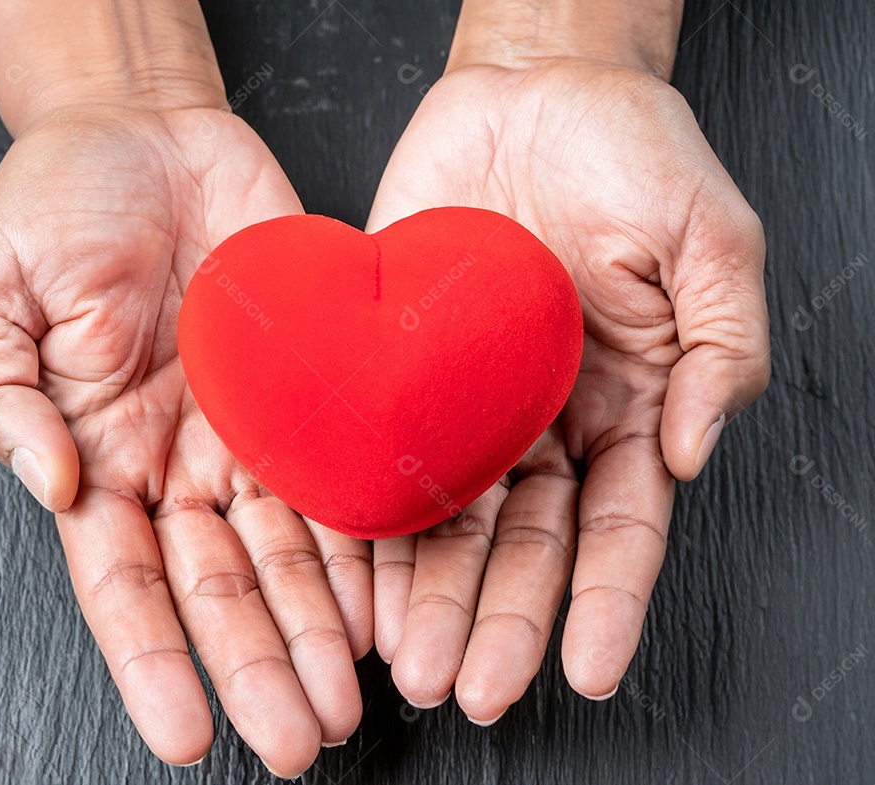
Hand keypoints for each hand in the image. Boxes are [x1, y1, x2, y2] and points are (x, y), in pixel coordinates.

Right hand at [0, 104, 369, 774]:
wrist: (146, 133)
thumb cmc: (56, 206)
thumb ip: (1, 400)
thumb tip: (51, 489)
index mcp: (96, 454)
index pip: (124, 583)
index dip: (154, 660)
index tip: (184, 735)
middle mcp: (179, 462)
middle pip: (222, 586)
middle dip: (259, 666)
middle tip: (299, 741)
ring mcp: (249, 431)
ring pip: (291, 552)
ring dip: (320, 630)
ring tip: (353, 699)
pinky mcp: (309, 389)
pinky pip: (343, 476)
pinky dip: (367, 542)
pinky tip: (391, 601)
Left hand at [368, 58, 769, 720]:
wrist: (536, 89)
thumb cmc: (634, 153)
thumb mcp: (712, 239)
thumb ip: (719, 348)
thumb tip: (691, 453)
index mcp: (626, 406)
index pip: (619, 528)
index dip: (607, 603)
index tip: (590, 669)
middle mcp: (543, 423)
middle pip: (522, 546)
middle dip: (496, 618)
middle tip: (468, 685)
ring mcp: (467, 403)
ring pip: (446, 520)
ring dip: (427, 595)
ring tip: (406, 661)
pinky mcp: (400, 368)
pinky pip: (377, 452)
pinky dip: (364, 518)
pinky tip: (352, 577)